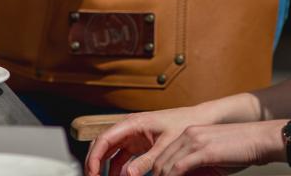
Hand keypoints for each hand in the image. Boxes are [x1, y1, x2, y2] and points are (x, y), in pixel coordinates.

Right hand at [85, 106, 228, 175]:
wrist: (199, 120)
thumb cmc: (183, 125)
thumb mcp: (166, 146)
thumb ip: (147, 162)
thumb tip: (127, 175)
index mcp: (132, 123)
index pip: (104, 139)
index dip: (94, 156)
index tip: (92, 173)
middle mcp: (128, 128)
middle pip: (102, 144)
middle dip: (94, 162)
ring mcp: (132, 136)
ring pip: (109, 151)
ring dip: (104, 166)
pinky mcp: (138, 144)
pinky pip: (121, 157)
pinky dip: (117, 168)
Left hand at [149, 121, 284, 175]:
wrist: (260, 139)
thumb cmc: (239, 151)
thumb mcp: (212, 160)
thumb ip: (195, 168)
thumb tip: (179, 174)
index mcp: (186, 135)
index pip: (162, 156)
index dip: (155, 173)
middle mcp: (186, 135)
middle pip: (159, 161)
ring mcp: (193, 141)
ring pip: (166, 165)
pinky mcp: (203, 150)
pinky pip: (179, 168)